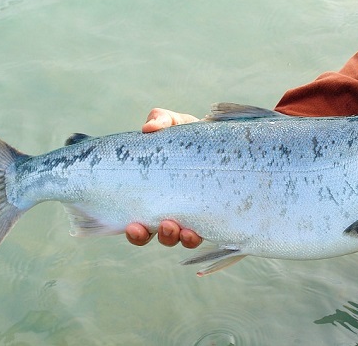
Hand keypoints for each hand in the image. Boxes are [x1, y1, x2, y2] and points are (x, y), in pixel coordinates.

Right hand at [126, 108, 202, 247]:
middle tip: (154, 227)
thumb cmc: (192, 135)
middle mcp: (169, 209)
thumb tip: (148, 128)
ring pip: (178, 238)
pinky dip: (196, 235)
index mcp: (153, 194)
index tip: (133, 225)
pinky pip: (203, 233)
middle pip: (153, 235)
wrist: (225, 141)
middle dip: (151, 236)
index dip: (134, 230)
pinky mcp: (211, 214)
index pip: (138, 220)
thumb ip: (160, 120)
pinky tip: (195, 231)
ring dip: (175, 237)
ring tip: (177, 229)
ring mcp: (190, 214)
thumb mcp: (174, 124)